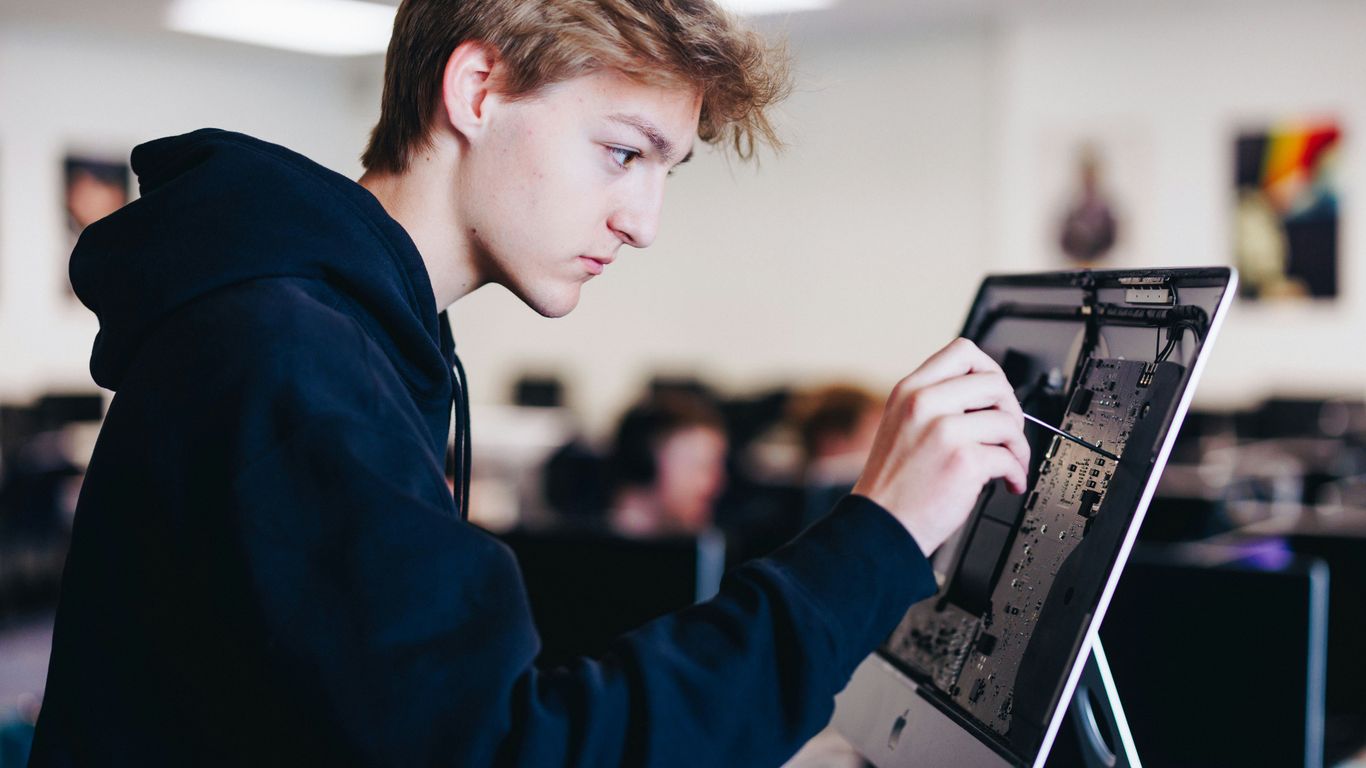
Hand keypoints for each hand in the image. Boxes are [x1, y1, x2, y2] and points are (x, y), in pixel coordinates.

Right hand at [853, 338, 1029, 552]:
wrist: (880, 526)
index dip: (989, 369)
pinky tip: (1008, 484)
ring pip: (1008, 420)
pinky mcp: (963, 462)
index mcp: (909, 391)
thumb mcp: (901, 425)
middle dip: (1012, 409)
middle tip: (1007, 433)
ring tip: (1010, 464)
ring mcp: (944, 431)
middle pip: (994, 382)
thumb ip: (935, 403)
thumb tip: (986, 396)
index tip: (995, 394)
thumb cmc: (893, 484)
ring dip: (1019, 446)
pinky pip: (1009, 457)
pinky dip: (1017, 474)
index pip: (962, 352)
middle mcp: (925, 404)